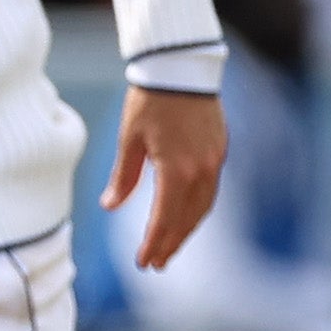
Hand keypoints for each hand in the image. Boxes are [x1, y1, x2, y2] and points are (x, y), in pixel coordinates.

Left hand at [106, 84, 226, 269]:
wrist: (181, 66)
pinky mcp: (219, 150)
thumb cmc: (150, 99)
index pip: (164, 218)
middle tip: (157, 264)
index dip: (153, 243)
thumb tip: (110, 206)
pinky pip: (210, 190)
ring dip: (187, 229)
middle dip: (171, 243)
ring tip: (171, 245)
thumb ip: (124, 177)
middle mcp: (201, 171)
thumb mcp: (130, 139)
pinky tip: (186, 214)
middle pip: (187, 219)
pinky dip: (197, 208)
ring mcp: (215, 161)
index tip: (143, 262)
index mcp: (176, 170)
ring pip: (203, 207)